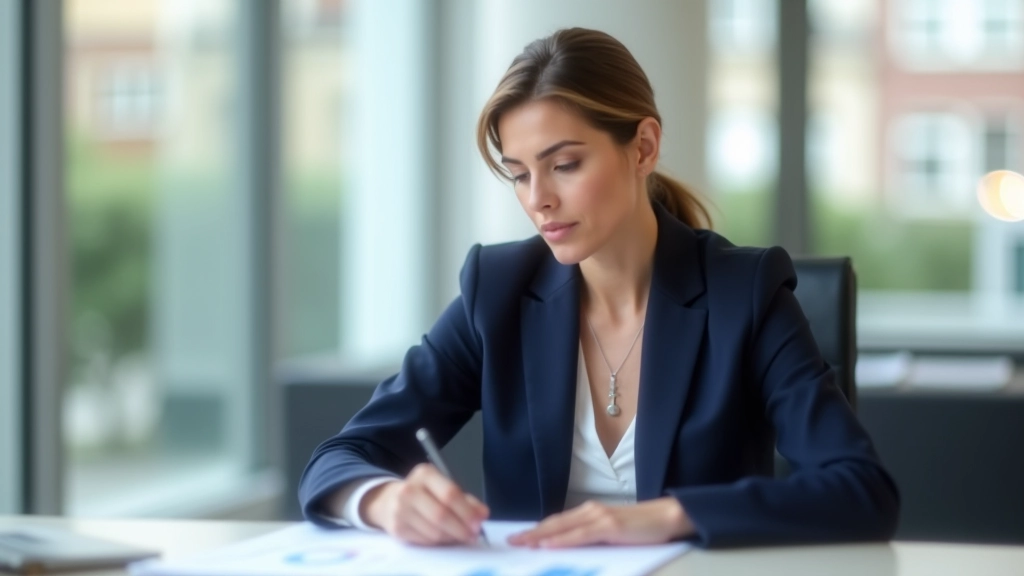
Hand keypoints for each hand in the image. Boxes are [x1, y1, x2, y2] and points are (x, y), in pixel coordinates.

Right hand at [360, 463, 488, 545]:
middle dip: (461, 528)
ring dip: (451, 537)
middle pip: (441, 515)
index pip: (449, 494)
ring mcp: (400, 510)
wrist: (388, 500)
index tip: (479, 522)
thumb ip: (465, 500)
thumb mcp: (442, 487)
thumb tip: (482, 514)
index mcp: (424, 474)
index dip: (467, 511)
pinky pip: (425, 541)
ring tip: (459, 536)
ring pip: (434, 531)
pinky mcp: (397, 529)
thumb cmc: (422, 492)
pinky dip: (439, 542)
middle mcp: (409, 490)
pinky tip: (444, 537)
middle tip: (472, 535)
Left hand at [507, 497, 693, 547]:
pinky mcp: (610, 526)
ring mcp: (599, 517)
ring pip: (563, 527)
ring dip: (540, 536)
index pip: (557, 522)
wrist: (667, 516)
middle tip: (511, 541)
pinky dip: (563, 540)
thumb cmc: (641, 528)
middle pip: (554, 523)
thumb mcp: (611, 533)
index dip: (536, 529)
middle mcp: (590, 511)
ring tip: (522, 543)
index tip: (518, 537)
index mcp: (589, 513)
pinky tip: (549, 544)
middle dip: (531, 532)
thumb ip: (591, 537)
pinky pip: (581, 535)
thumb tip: (569, 548)